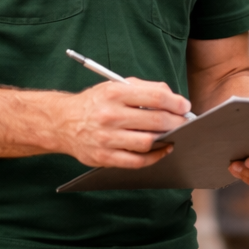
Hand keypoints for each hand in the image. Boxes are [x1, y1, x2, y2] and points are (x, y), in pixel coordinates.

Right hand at [57, 79, 191, 169]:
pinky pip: (136, 161)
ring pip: (147, 142)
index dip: (176, 102)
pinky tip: (162, 150)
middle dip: (176, 122)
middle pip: (155, 121)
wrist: (62, 122)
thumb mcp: (115, 86)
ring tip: (174, 135)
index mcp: (114, 93)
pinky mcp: (103, 157)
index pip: (155, 96)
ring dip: (166, 139)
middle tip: (185, 122)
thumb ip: (145, 88)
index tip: (185, 106)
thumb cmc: (96, 103)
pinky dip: (154, 157)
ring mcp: (106, 138)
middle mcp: (110, 115)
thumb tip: (173, 98)